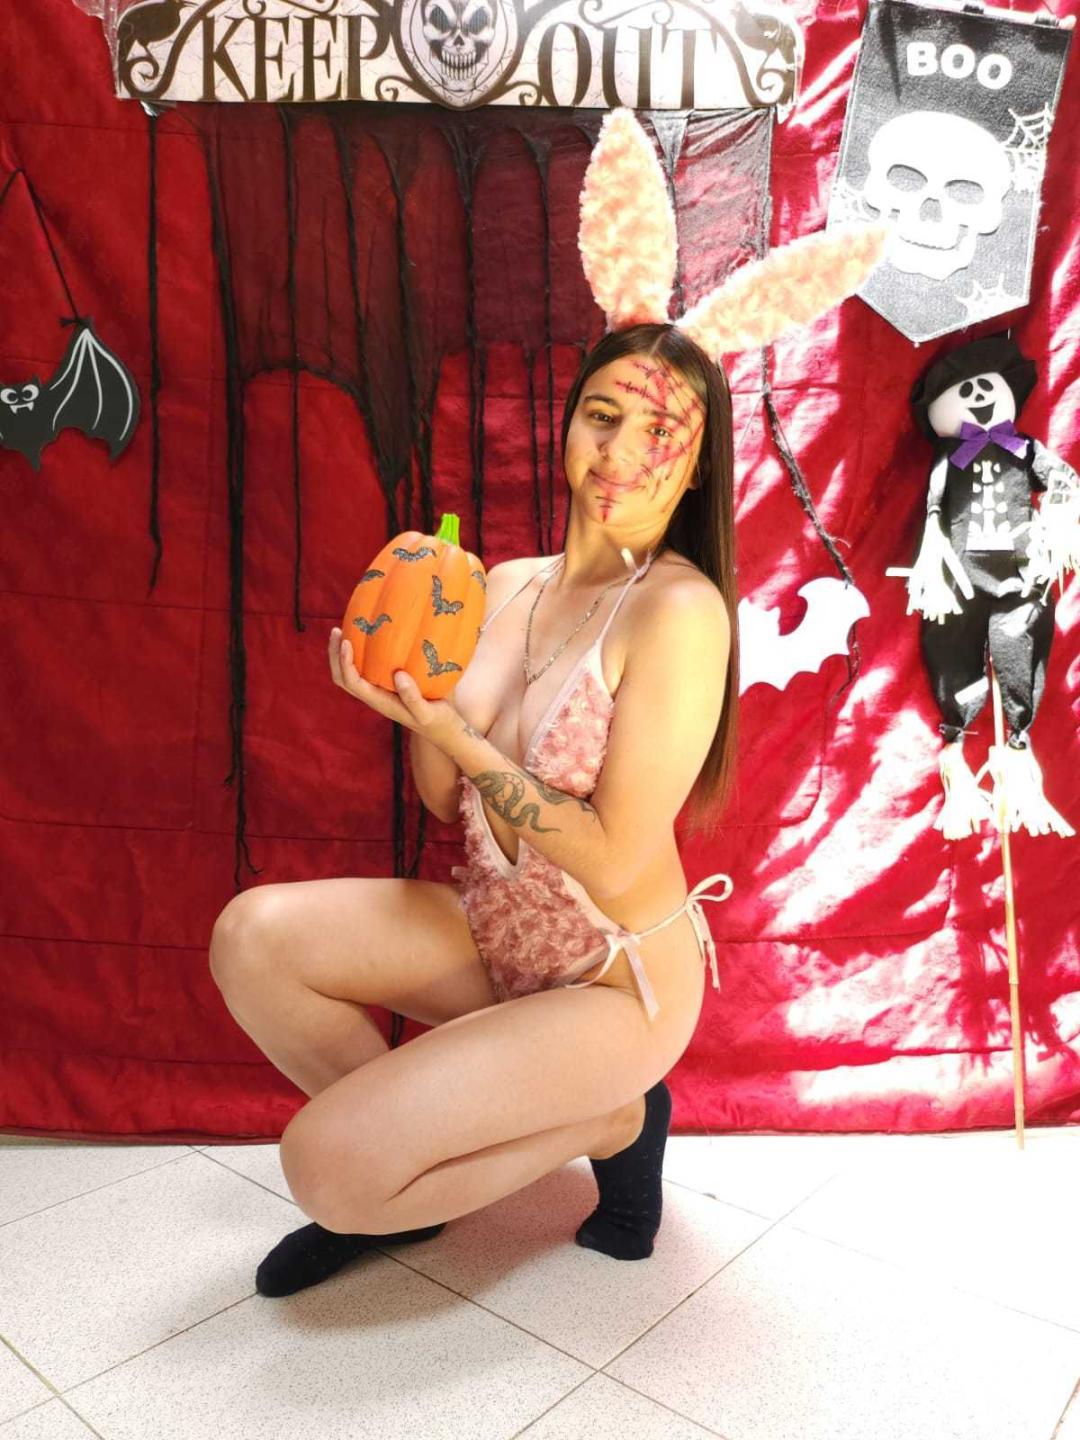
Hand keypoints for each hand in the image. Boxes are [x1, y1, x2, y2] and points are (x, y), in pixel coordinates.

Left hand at [329, 627, 462, 750]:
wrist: (444, 730)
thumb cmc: (437, 721)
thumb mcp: (428, 713)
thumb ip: (413, 698)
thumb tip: (398, 674)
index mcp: (380, 702)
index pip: (352, 683)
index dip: (345, 663)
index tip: (347, 642)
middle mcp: (374, 696)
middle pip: (342, 678)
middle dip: (335, 656)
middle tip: (337, 631)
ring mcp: (378, 692)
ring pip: (350, 674)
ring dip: (342, 655)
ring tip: (344, 631)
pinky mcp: (386, 686)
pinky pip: (364, 671)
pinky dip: (358, 655)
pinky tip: (367, 639)